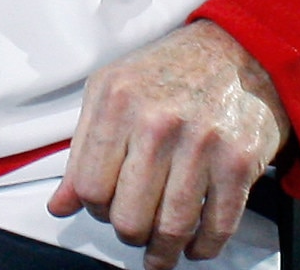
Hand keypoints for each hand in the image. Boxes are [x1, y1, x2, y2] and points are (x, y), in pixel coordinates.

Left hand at [49, 21, 290, 269]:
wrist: (238, 50)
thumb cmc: (169, 72)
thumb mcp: (113, 92)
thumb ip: (83, 149)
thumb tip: (60, 205)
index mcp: (116, 101)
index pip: (88, 185)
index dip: (93, 208)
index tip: (104, 209)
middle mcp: (156, 122)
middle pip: (128, 215)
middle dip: (128, 233)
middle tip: (134, 229)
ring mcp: (200, 143)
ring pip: (171, 228)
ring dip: (163, 252)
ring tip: (160, 252)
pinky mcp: (239, 162)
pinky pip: (217, 226)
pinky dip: (203, 248)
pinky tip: (195, 247)